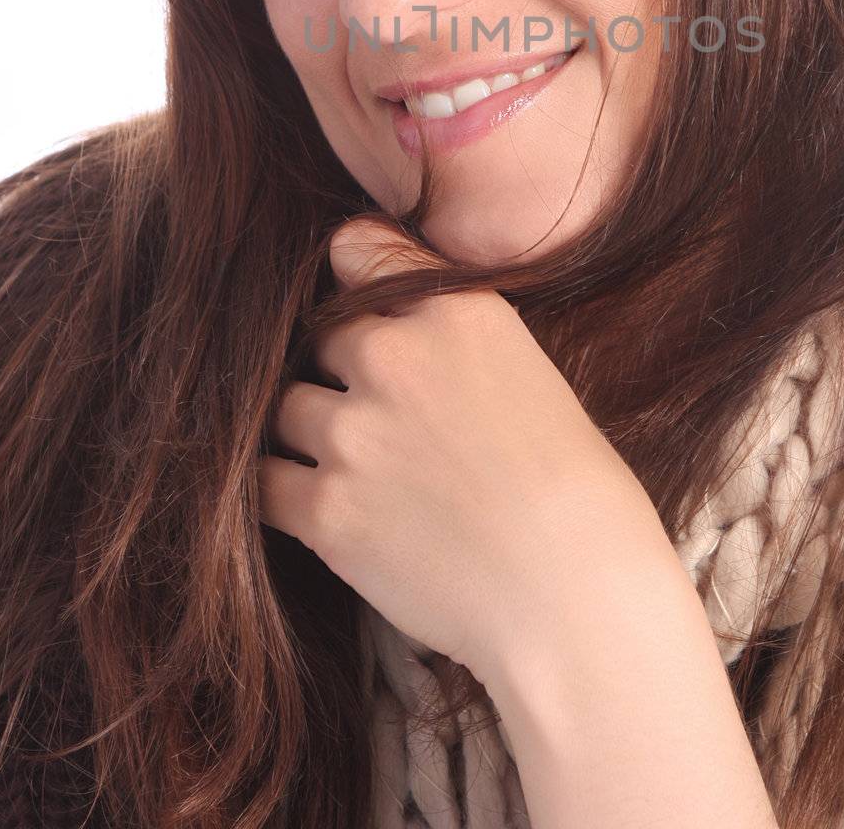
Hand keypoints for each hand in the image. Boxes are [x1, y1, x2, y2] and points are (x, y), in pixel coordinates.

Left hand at [255, 215, 665, 686]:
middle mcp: (395, 355)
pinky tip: (316, 507)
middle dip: (339, 372)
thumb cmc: (578, 492)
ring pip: (286, 409)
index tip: (360, 310)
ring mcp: (353, 433)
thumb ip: (455, 340)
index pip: (359, 249)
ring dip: (311, 434)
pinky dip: (283, 492)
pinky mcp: (325, 511)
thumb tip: (393, 335)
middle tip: (376, 418)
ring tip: (356, 470)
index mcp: (458, 311)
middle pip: (320, 338)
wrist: (575, 594)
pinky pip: (265, 484)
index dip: (353, 280)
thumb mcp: (530, 374)